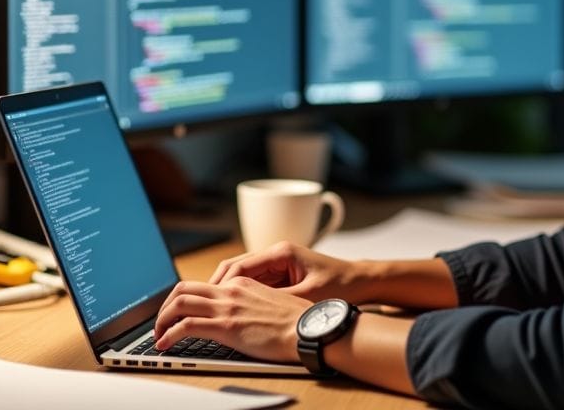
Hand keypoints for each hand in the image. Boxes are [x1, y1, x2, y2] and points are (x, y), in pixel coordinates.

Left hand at [153, 276, 310, 362]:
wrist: (310, 328)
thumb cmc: (301, 322)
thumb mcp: (275, 304)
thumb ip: (256, 305)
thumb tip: (247, 318)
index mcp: (243, 284)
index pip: (204, 285)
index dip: (187, 298)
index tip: (180, 312)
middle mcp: (231, 290)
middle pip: (184, 288)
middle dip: (166, 305)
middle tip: (162, 321)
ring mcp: (227, 307)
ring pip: (179, 303)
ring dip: (162, 319)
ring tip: (158, 334)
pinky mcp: (225, 326)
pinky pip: (185, 326)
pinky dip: (169, 334)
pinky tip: (164, 345)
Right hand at [209, 241, 363, 302]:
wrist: (362, 282)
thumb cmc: (340, 286)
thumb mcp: (307, 297)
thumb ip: (277, 301)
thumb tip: (249, 311)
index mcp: (281, 253)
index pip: (241, 266)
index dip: (222, 285)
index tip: (209, 301)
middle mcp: (276, 253)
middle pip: (236, 268)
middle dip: (218, 286)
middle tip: (201, 305)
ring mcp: (278, 263)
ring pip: (243, 276)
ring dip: (228, 291)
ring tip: (213, 310)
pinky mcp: (282, 273)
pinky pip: (255, 283)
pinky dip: (243, 295)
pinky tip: (235, 311)